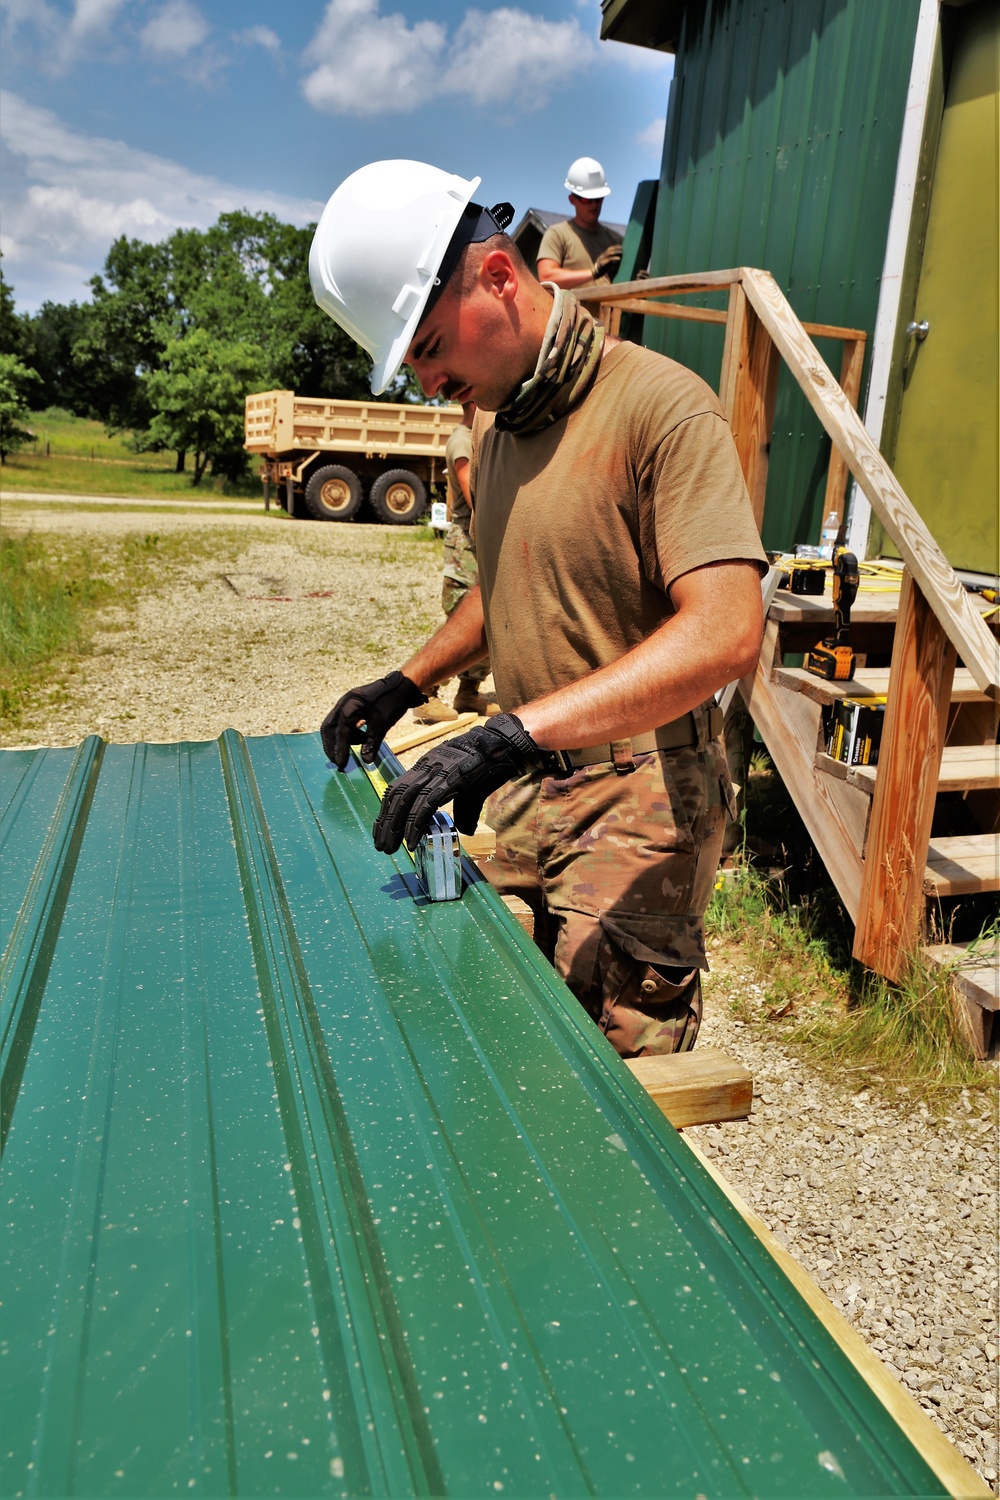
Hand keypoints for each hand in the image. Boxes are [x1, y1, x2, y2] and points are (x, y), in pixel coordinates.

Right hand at [321, 670, 425, 770]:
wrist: (400, 686)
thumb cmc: (392, 703)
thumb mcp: (382, 725)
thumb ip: (372, 743)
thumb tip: (366, 762)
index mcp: (349, 708)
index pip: (341, 734)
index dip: (340, 751)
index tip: (341, 765)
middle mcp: (343, 704)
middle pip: (329, 729)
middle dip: (332, 746)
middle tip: (338, 761)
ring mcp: (345, 703)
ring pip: (334, 725)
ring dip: (340, 739)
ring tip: (353, 748)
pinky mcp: (350, 704)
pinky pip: (341, 721)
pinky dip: (346, 732)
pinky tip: (359, 737)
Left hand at [372, 713, 553, 853]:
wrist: (506, 744)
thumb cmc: (489, 763)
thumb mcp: (469, 786)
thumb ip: (462, 808)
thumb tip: (464, 830)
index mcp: (427, 766)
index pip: (398, 788)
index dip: (386, 810)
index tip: (381, 829)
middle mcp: (427, 767)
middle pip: (396, 795)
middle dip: (385, 822)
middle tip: (380, 845)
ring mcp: (438, 772)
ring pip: (406, 800)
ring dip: (395, 826)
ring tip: (389, 847)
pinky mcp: (451, 780)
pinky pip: (426, 805)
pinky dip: (415, 824)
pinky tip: (410, 841)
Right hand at [593, 243, 621, 277]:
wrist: (594, 274)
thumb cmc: (602, 270)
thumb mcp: (607, 264)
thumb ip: (611, 261)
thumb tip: (619, 259)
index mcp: (603, 255)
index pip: (610, 248)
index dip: (616, 247)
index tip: (621, 247)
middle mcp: (602, 255)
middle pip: (610, 249)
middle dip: (617, 248)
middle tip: (623, 249)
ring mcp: (602, 259)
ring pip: (610, 253)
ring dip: (617, 252)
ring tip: (622, 253)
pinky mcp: (602, 263)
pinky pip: (609, 259)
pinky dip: (615, 258)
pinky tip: (619, 259)